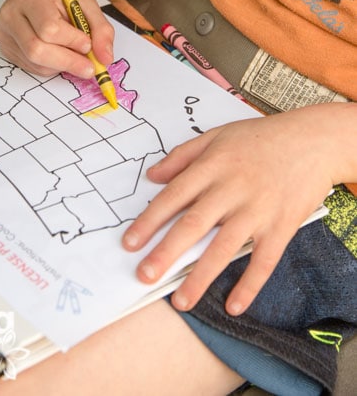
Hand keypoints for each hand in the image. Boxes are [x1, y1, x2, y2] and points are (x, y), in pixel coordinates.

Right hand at [0, 0, 113, 76]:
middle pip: (37, 49)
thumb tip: (105, 59)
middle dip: (68, 62)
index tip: (88, 45)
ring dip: (61, 66)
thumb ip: (100, 29)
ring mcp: (5, 32)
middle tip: (90, 68)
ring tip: (76, 55)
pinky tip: (61, 54)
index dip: (71, 41)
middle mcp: (11, 14)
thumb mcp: (86, 1)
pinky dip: (51, 67)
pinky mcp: (6, 46)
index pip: (48, 27)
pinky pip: (31, 66)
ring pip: (34, 62)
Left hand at [122, 104, 354, 314]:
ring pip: (224, 247)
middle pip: (193, 224)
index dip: (150, 221)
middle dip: (166, 252)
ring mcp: (257, 210)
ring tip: (181, 301)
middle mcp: (232, 189)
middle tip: (145, 276)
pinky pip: (263, 261)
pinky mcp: (281, 226)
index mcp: (212, 166)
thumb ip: (183, 155)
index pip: (174, 196)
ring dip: (200, 277)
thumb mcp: (217, 135)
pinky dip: (249, 285)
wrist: (312, 140)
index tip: (130, 243)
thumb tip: (152, 175)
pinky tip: (233, 305)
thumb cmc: (261, 137)